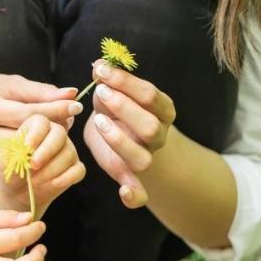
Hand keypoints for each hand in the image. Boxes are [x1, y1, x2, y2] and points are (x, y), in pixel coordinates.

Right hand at [0, 72, 81, 181]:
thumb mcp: (7, 84)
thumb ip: (39, 92)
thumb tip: (71, 94)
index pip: (26, 115)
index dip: (54, 111)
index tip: (76, 106)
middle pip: (24, 140)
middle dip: (49, 132)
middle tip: (67, 124)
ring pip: (19, 158)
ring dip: (40, 149)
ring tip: (51, 137)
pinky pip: (9, 169)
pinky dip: (25, 162)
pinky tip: (34, 151)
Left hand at [0, 114, 85, 214]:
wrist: (18, 190)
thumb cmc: (11, 170)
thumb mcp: (5, 161)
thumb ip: (15, 153)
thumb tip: (27, 151)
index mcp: (36, 126)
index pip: (41, 122)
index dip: (36, 133)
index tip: (27, 147)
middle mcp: (55, 135)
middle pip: (59, 134)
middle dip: (47, 150)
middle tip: (33, 165)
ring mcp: (68, 151)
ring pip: (68, 154)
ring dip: (51, 169)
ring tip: (34, 181)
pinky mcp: (75, 168)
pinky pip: (78, 170)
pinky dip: (66, 178)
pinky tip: (53, 184)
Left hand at [82, 61, 175, 208]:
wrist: (123, 135)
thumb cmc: (117, 109)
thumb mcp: (113, 93)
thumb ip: (108, 82)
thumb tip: (98, 65)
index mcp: (161, 110)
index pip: (149, 95)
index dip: (125, 82)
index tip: (101, 71)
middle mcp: (158, 134)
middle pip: (149, 126)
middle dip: (124, 108)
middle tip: (101, 93)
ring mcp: (146, 157)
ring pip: (142, 158)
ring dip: (119, 141)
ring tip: (98, 123)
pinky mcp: (130, 176)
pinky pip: (139, 194)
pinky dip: (133, 195)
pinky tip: (123, 192)